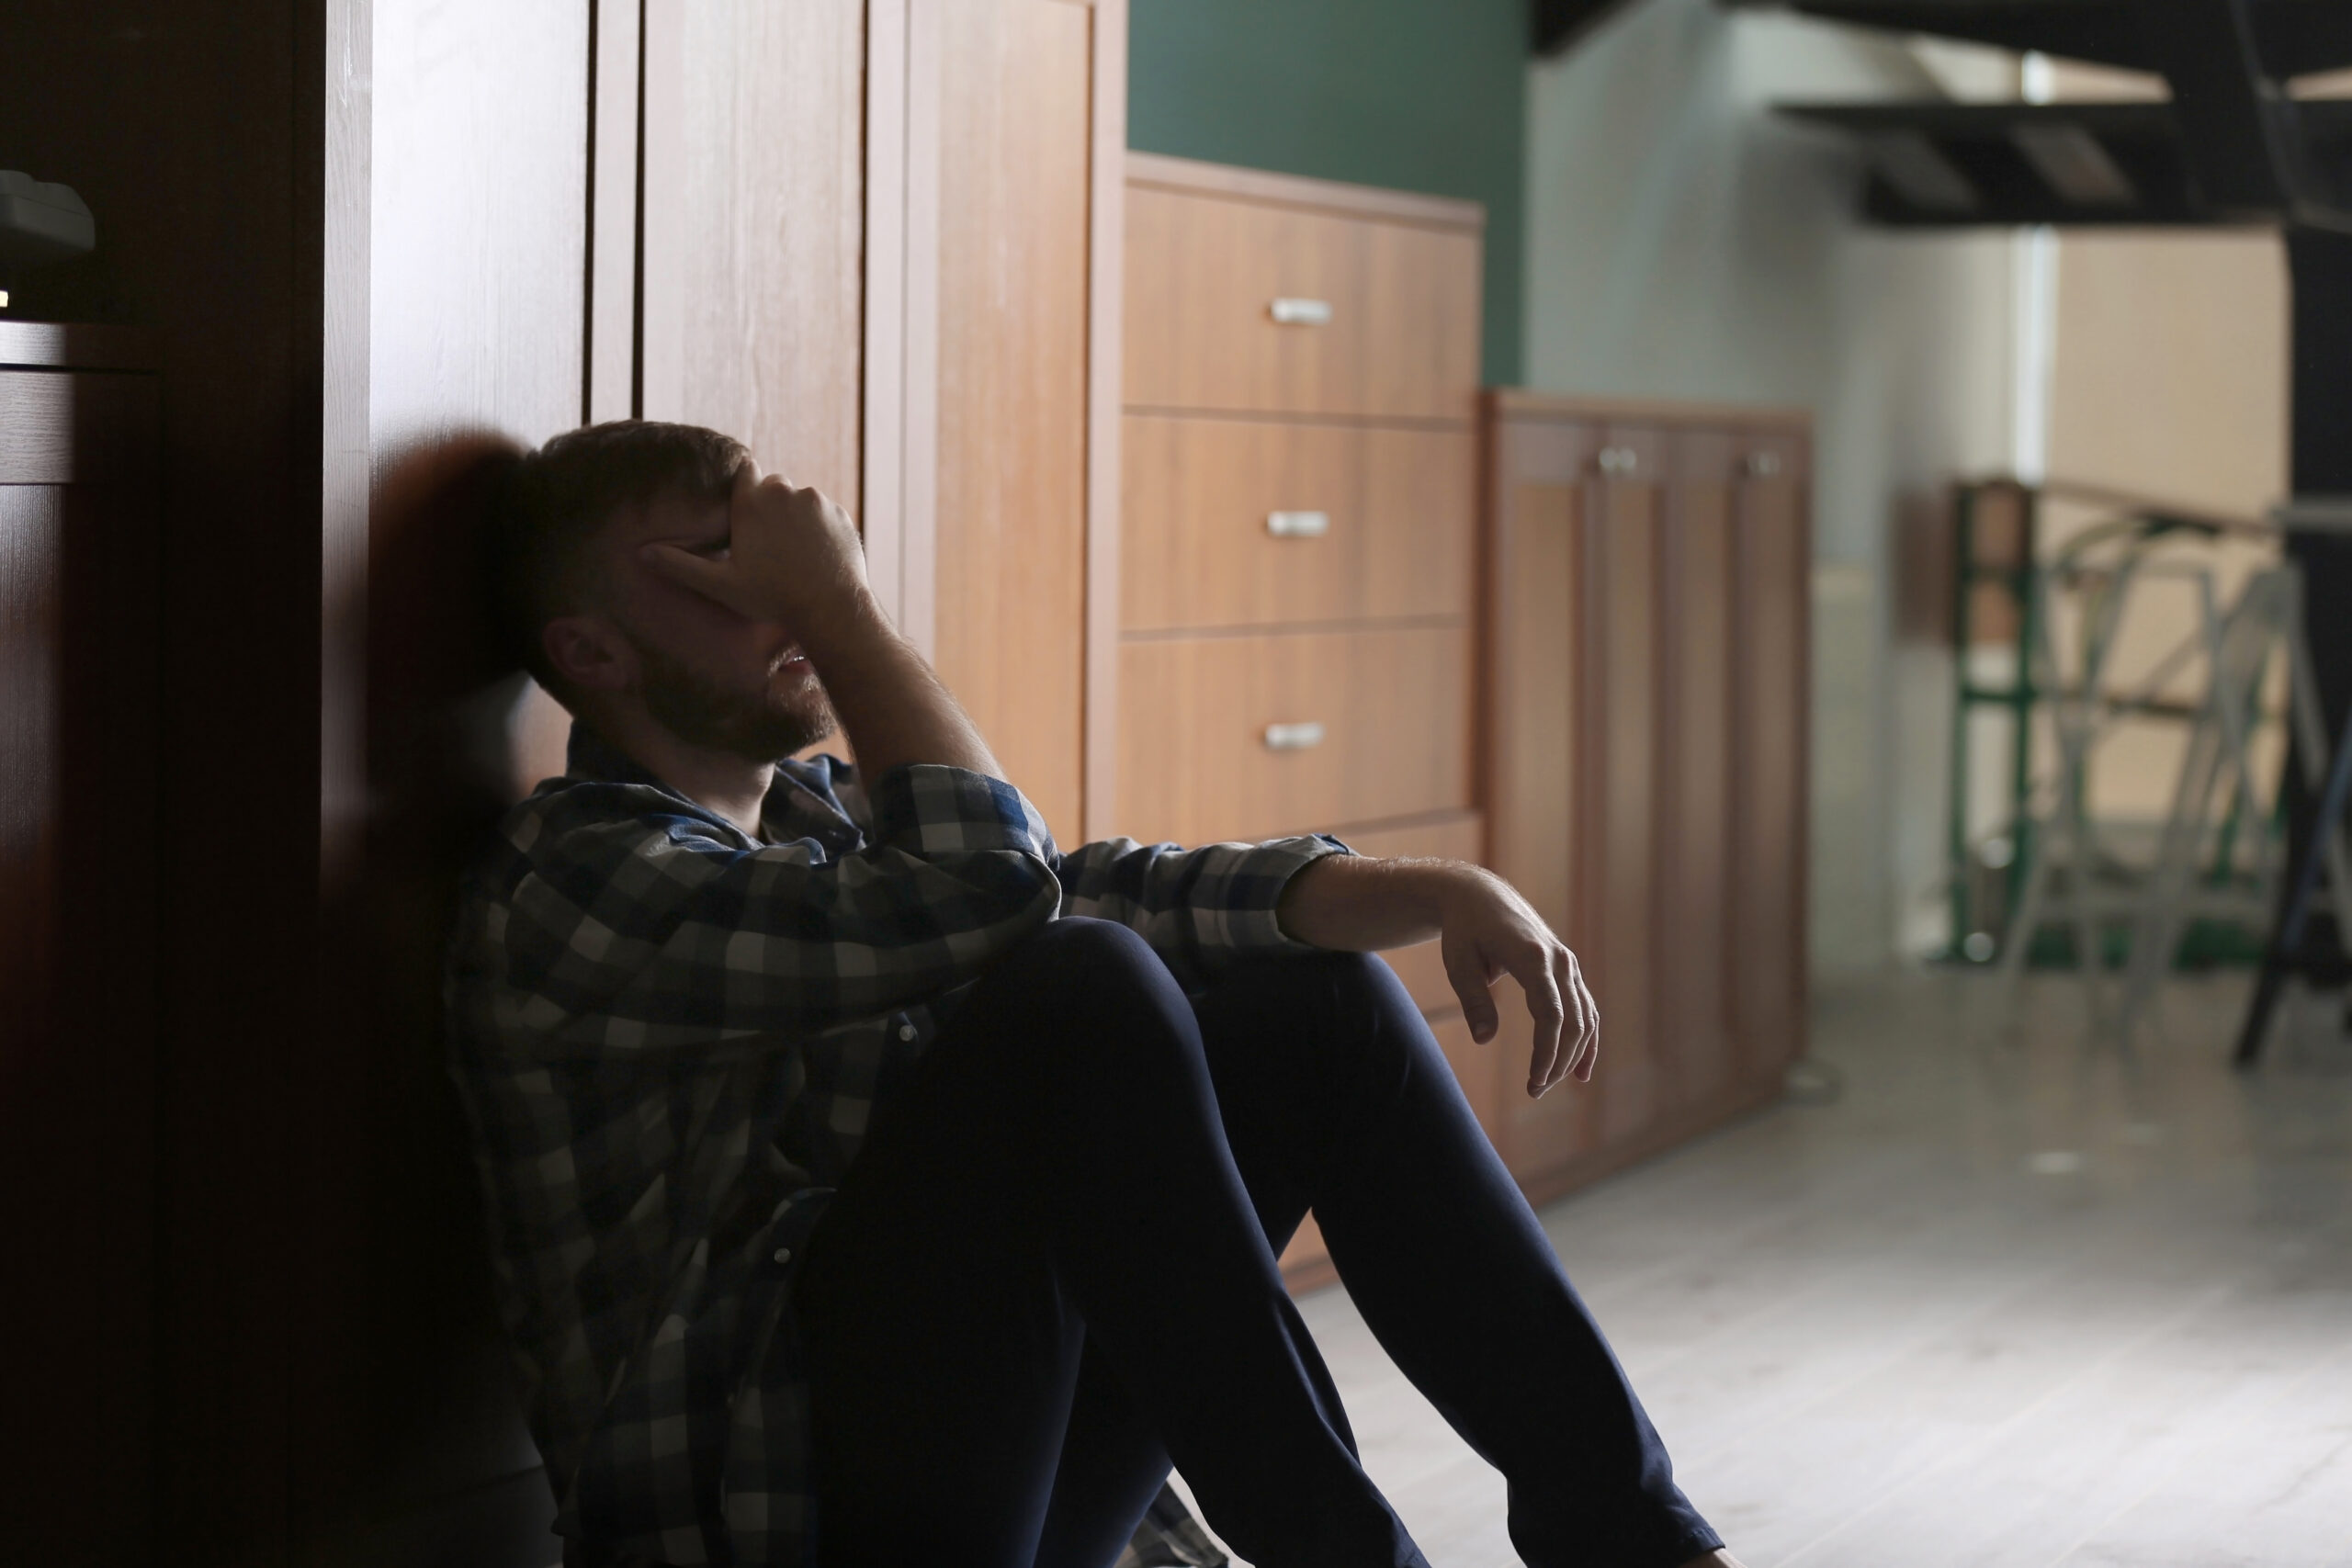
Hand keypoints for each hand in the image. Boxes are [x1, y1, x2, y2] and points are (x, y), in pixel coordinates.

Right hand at [639, 470, 873, 649]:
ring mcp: (817, 502)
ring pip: (801, 500)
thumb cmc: (771, 596)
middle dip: (769, 506)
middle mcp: (785, 492)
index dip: (744, 487)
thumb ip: (680, 565)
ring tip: (793, 553)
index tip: (744, 505)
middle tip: (767, 542)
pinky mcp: (841, 515)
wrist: (829, 607)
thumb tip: (641, 554)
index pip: (745, 472)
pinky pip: (826, 515)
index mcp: (752, 501)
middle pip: (774, 486)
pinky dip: (820, 530)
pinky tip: (815, 556)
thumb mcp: (720, 584)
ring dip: (796, 517)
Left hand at [1432, 866, 1598, 1097]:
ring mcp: (1568, 964)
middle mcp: (1559, 960)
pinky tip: (1580, 1072)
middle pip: (1572, 1021)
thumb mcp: (1459, 963)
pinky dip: (1587, 1040)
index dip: (1546, 1052)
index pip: (1550, 1014)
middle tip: (1534, 1091)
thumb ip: (1473, 1000)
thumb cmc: (1465, 930)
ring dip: (1571, 1056)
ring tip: (1546, 1085)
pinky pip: (1586, 1009)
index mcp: (1532, 957)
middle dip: (1557, 1061)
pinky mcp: (1568, 970)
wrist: (1480, 896)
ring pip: (1584, 1018)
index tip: (1533, 1082)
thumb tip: (1483, 1039)